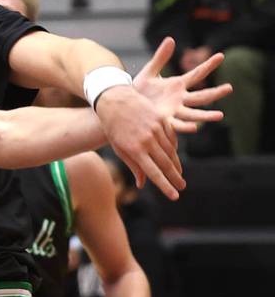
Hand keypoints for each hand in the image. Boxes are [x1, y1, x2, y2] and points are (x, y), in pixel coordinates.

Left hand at [96, 85, 182, 199]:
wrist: (115, 100)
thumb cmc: (113, 127)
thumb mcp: (118, 147)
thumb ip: (132, 165)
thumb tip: (142, 185)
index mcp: (134, 149)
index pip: (153, 172)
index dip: (165, 186)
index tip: (174, 196)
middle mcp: (147, 140)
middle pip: (166, 164)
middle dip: (175, 178)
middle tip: (182, 187)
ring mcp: (156, 129)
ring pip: (170, 151)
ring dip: (176, 164)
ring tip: (179, 175)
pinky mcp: (161, 119)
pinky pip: (171, 137)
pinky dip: (174, 148)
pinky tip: (174, 156)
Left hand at [135, 38, 229, 134]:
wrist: (127, 104)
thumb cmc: (139, 89)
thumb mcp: (150, 71)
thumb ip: (160, 57)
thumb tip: (171, 39)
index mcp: (177, 85)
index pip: (197, 74)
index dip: (208, 65)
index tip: (221, 55)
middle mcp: (180, 99)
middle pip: (201, 96)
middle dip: (215, 93)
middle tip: (230, 88)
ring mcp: (173, 110)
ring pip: (193, 113)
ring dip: (206, 115)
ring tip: (220, 115)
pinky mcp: (164, 120)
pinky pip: (177, 124)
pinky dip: (185, 126)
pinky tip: (194, 127)